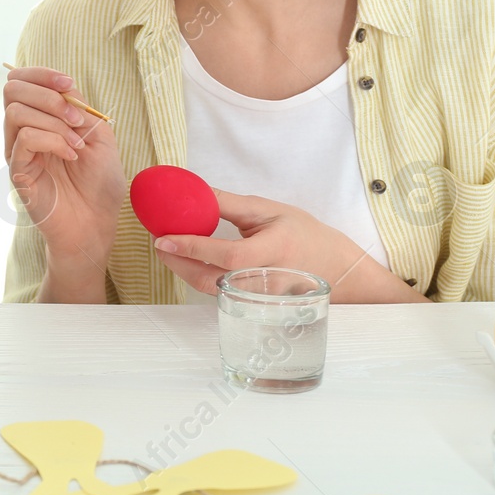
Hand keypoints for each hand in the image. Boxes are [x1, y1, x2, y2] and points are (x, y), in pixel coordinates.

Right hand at [2, 66, 122, 273]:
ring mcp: (17, 152)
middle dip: (47, 94)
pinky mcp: (18, 172)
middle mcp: (23, 132)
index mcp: (41, 119)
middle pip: (11, 89)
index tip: (69, 83)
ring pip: (16, 112)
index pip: (22, 81)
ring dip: (53, 120)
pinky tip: (72, 155)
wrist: (97, 224)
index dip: (42, 74)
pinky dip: (53, 140)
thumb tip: (61, 85)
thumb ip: (79, 107)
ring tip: (78, 143)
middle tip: (76, 117)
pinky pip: (25, 139)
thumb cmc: (99, 183)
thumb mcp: (99, 135)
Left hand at [153, 190, 391, 302]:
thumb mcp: (268, 211)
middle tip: (158, 242)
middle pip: (210, 280)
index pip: (226, 255)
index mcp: (273, 252)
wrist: (335, 267)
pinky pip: (219, 291)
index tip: (162, 237)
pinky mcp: (252, 303)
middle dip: (177, 262)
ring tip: (168, 248)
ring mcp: (259, 298)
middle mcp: (265, 281)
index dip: (192, 247)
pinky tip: (187, 260)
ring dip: (183, 269)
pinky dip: (197, 275)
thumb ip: (228, 204)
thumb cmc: (303, 234)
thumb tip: (192, 190)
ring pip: (211, 289)